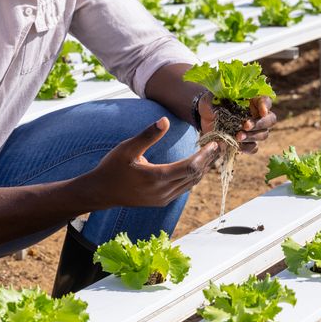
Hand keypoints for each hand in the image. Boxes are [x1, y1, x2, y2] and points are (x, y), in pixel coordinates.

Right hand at [87, 117, 218, 209]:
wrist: (100, 192)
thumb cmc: (112, 168)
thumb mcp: (126, 148)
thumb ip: (147, 135)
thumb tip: (164, 121)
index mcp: (156, 178)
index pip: (190, 167)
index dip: (205, 155)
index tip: (214, 143)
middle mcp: (163, 191)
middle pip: (195, 176)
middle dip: (209, 160)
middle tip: (220, 145)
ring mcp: (163, 198)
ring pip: (191, 184)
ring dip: (203, 169)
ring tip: (213, 154)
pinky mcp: (161, 201)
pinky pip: (184, 188)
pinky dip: (193, 176)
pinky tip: (197, 165)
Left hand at [198, 93, 275, 154]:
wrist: (204, 119)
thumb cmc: (211, 104)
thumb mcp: (211, 98)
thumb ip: (215, 97)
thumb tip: (218, 100)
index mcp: (252, 100)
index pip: (266, 100)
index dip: (266, 105)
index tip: (262, 111)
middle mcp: (256, 115)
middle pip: (270, 120)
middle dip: (259, 124)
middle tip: (245, 126)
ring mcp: (253, 130)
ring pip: (263, 134)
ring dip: (252, 136)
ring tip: (237, 136)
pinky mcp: (246, 142)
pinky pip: (254, 148)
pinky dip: (247, 148)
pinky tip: (237, 146)